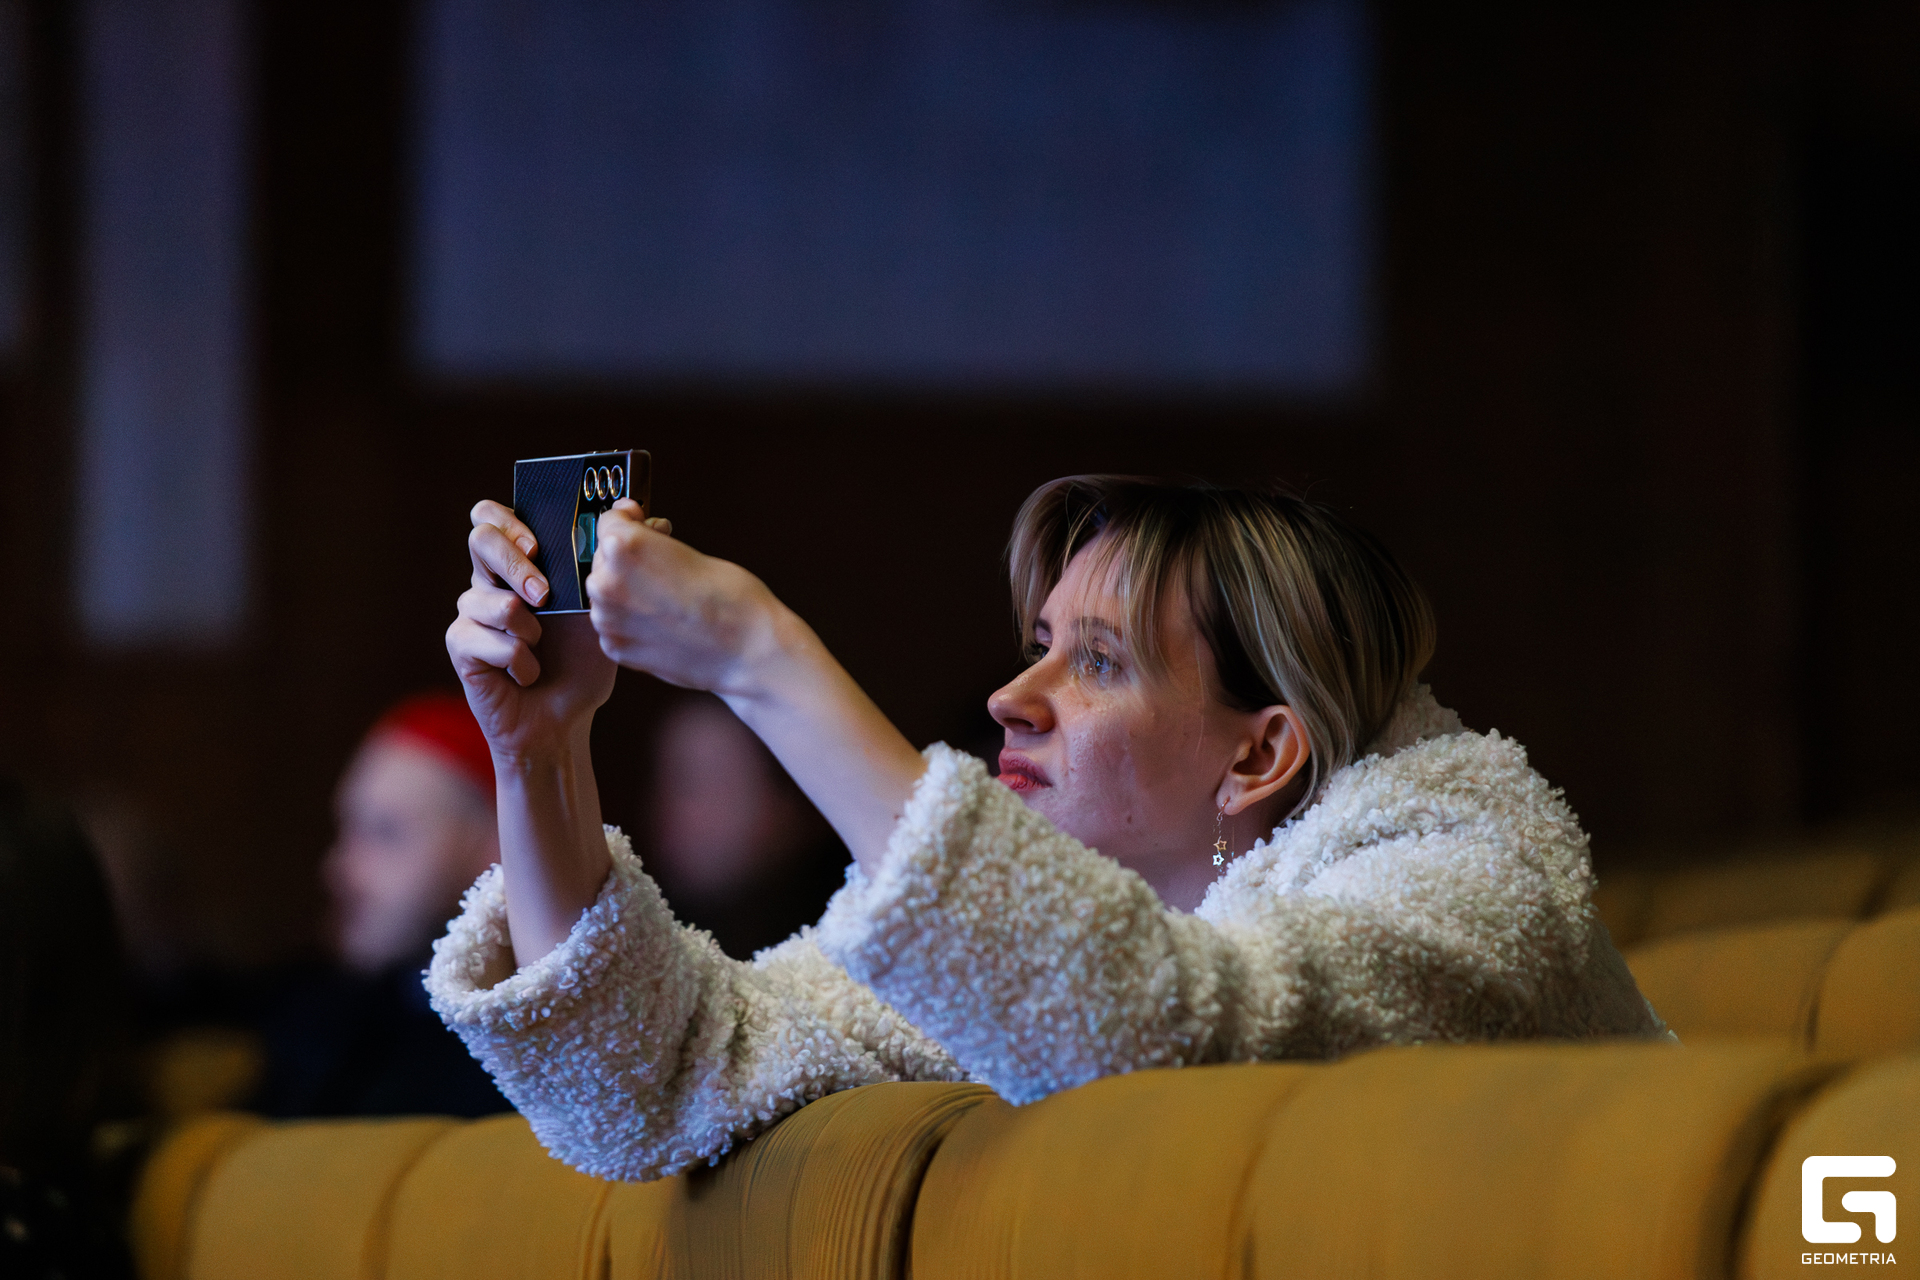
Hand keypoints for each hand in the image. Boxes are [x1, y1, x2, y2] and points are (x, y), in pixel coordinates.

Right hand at [448, 500, 617, 761]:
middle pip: (479, 538)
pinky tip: (527, 674)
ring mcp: (471, 613)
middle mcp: (490, 582)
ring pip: (484, 596)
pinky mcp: (461, 645)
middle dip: (514, 564)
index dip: (509, 519)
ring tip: (541, 650)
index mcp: (521, 566)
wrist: (564, 723)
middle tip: (545, 595)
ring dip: (525, 629)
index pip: (494, 517)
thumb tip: (660, 522)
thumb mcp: (607, 612)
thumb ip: (621, 567)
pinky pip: (483, 638)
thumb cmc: (581, 665)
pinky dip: (517, 661)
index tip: (538, 544)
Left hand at [586, 499, 785, 696]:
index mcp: (625, 548)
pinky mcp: (615, 647)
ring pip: (606, 592)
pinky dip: (629, 620)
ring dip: (627, 590)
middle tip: (663, 565)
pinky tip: (659, 620)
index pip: (609, 522)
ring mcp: (608, 619)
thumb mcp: (689, 551)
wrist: (748, 651)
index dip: (629, 520)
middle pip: (605, 558)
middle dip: (629, 558)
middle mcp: (607, 582)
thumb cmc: (732, 601)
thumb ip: (651, 545)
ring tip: (665, 598)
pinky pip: (612, 623)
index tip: (638, 522)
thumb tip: (635, 547)